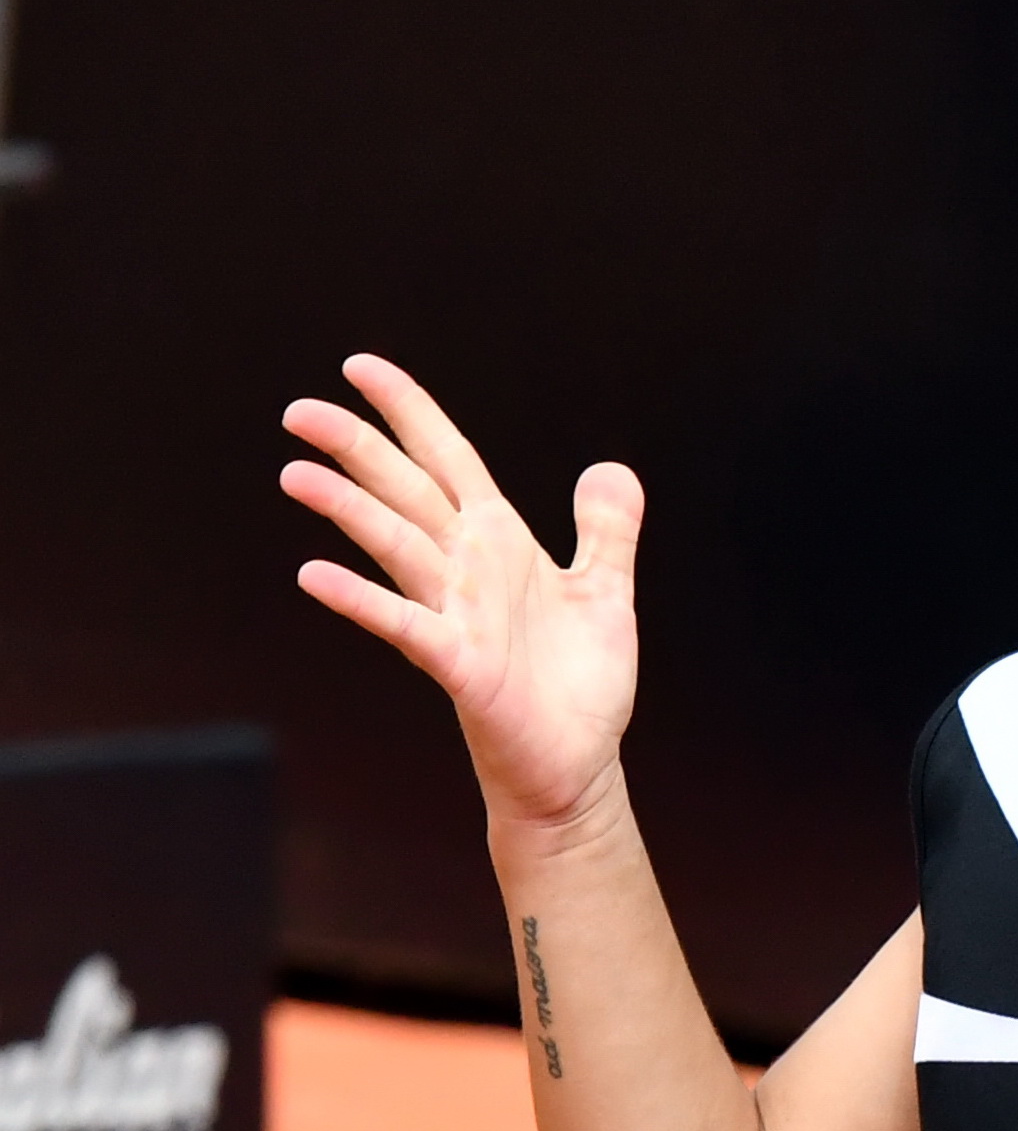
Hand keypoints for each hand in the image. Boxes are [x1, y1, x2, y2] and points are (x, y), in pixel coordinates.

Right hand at [280, 354, 642, 830]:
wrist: (578, 763)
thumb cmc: (579, 683)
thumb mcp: (605, 591)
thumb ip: (606, 530)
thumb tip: (610, 468)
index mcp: (500, 543)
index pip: (448, 460)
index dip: (410, 412)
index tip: (360, 367)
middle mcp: (469, 570)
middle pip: (406, 492)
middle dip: (356, 448)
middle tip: (295, 410)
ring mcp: (457, 615)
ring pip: (396, 546)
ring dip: (348, 510)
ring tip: (295, 472)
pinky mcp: (460, 666)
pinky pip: (405, 625)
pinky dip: (363, 600)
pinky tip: (314, 574)